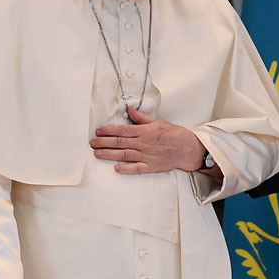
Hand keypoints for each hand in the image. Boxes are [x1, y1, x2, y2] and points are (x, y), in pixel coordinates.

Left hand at [91, 106, 205, 173]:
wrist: (187, 148)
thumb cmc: (173, 134)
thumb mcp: (158, 121)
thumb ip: (141, 117)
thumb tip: (129, 109)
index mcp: (144, 131)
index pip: (122, 130)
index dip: (108, 131)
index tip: (98, 132)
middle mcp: (143, 143)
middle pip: (119, 142)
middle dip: (103, 142)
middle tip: (92, 143)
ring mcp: (146, 156)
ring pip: (123, 155)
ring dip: (108, 154)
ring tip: (97, 153)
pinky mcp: (150, 166)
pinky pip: (135, 168)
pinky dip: (125, 169)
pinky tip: (116, 168)